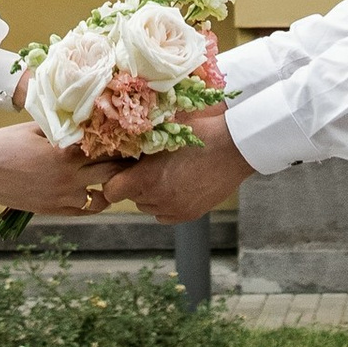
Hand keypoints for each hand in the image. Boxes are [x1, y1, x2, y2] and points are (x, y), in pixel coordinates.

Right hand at [0, 119, 121, 215]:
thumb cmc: (6, 142)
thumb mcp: (37, 128)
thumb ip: (64, 128)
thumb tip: (84, 121)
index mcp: (66, 154)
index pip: (106, 148)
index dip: (119, 142)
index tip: (129, 138)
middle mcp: (69, 178)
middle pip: (111, 172)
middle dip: (122, 164)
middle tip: (130, 157)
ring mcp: (61, 197)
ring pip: (102, 198)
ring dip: (110, 186)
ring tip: (111, 176)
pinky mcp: (52, 210)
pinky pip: (83, 210)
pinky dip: (92, 201)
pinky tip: (93, 191)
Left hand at [119, 111, 251, 223]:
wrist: (235, 147)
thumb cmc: (200, 132)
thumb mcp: (165, 131)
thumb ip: (140, 140)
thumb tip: (120, 139)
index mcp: (147, 178)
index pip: (112, 191)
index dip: (114, 179)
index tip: (122, 169)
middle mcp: (158, 198)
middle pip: (132, 197)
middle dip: (135, 183)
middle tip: (147, 166)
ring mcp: (175, 209)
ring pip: (148, 206)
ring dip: (151, 194)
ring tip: (166, 174)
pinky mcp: (190, 214)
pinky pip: (166, 215)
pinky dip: (166, 203)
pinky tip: (177, 186)